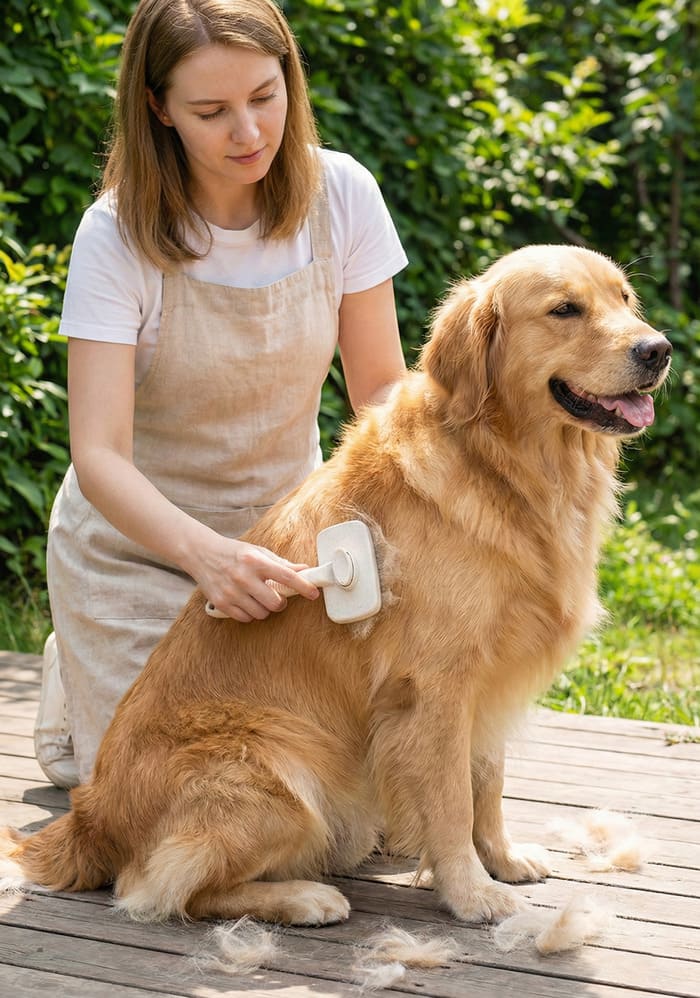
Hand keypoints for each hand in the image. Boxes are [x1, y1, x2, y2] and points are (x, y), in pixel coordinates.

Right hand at [191, 535, 319, 622]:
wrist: (202, 554)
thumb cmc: (235, 553)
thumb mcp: (258, 552)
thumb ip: (282, 563)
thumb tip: (305, 571)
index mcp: (255, 561)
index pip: (286, 576)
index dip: (303, 586)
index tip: (314, 594)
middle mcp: (243, 577)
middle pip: (275, 603)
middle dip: (280, 603)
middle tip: (277, 597)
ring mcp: (231, 591)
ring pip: (261, 613)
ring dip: (265, 609)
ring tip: (259, 598)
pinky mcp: (221, 603)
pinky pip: (245, 618)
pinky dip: (250, 614)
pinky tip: (247, 602)